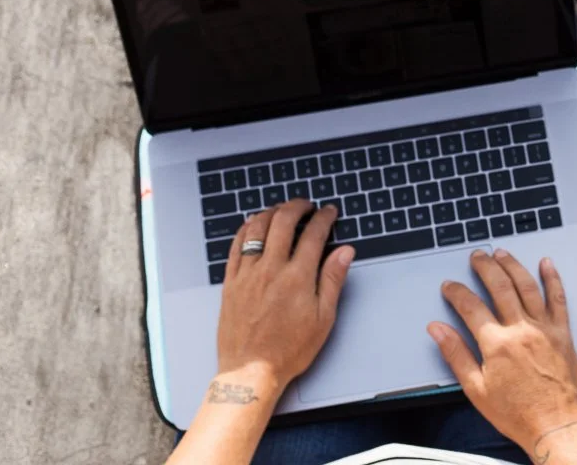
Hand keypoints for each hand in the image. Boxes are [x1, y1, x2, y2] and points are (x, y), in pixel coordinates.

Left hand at [216, 200, 353, 386]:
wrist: (251, 371)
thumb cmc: (288, 350)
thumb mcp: (323, 318)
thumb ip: (333, 279)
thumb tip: (345, 252)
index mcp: (297, 278)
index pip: (314, 234)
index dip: (324, 217)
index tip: (329, 212)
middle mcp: (270, 270)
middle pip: (283, 222)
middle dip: (298, 206)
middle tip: (306, 205)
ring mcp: (247, 274)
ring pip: (257, 228)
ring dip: (271, 212)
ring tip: (281, 210)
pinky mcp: (230, 282)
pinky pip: (235, 246)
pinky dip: (245, 229)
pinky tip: (252, 225)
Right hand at [431, 250, 576, 455]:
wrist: (554, 424)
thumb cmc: (516, 412)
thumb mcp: (476, 389)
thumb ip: (456, 354)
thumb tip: (438, 330)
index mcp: (497, 344)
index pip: (471, 307)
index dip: (457, 293)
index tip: (450, 286)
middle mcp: (521, 330)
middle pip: (500, 287)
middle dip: (485, 267)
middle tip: (477, 257)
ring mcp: (544, 329)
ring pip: (527, 286)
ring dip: (513, 266)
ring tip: (502, 253)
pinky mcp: (563, 332)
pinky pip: (558, 298)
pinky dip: (552, 278)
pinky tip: (546, 264)